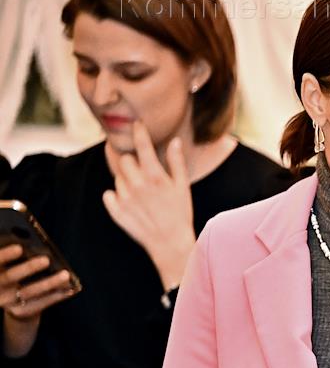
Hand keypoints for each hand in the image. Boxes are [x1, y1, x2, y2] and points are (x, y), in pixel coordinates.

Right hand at [0, 244, 77, 356]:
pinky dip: (56, 295)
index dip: (5, 255)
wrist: (11, 302)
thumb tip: (32, 242)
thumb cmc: (13, 272)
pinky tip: (70, 288)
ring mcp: (7, 301)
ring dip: (49, 283)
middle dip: (28, 268)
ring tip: (65, 274)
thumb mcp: (9, 265)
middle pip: (10, 277)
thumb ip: (16, 256)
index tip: (19, 247)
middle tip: (46, 259)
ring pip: (29, 292)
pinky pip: (41, 303)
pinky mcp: (20, 311)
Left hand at [103, 121, 196, 289]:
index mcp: (154, 176)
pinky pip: (109, 195)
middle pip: (124, 160)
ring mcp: (124, 198)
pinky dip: (117, 197)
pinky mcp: (116, 211)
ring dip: (127, 181)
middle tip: (143, 175)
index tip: (136, 124)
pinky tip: (131, 205)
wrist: (170, 244)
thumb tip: (174, 141)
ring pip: (118, 178)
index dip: (139, 132)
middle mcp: (137, 185)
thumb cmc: (180, 214)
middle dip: (133, 163)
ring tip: (141, 196)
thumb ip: (176, 162)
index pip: (142, 145)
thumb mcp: (183, 187)